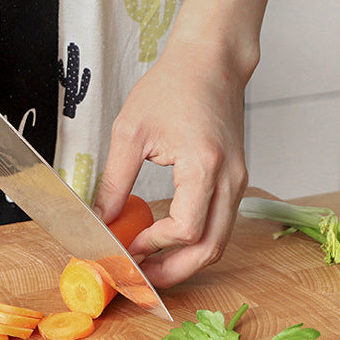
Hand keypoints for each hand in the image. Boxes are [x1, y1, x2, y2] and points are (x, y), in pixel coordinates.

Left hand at [93, 34, 253, 287]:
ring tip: (149, 265)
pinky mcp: (235, 179)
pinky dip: (195, 241)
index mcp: (204, 165)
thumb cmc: (172, 85)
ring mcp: (237, 180)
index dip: (154, 246)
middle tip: (140, 278)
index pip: (186, 229)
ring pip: (219, 240)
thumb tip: (101, 219)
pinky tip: (165, 240)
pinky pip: (220, 223)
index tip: (127, 247)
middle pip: (210, 248)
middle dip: (173, 271)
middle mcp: (229, 178)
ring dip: (185, 261)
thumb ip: (115, 180)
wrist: (210, 61)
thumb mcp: (130, 131)